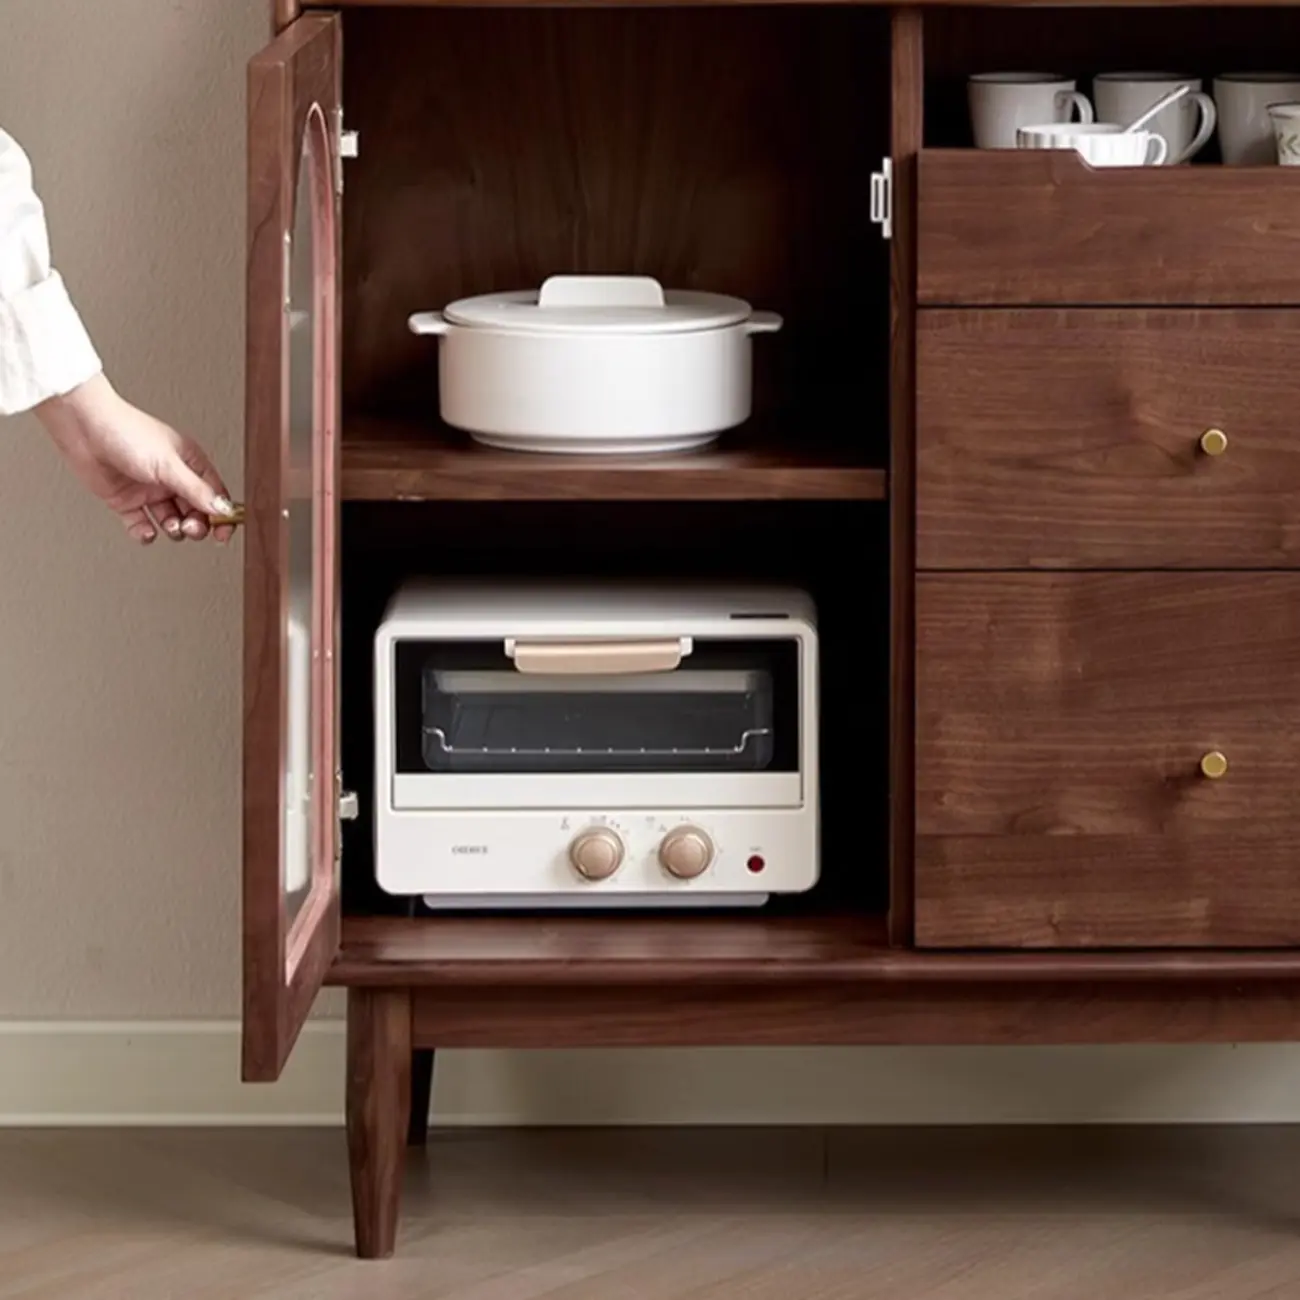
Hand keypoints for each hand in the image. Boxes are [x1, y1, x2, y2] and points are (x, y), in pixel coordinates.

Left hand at [36, 373, 235, 543]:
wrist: (83, 429)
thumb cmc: (126, 432)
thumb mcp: (169, 464)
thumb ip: (197, 490)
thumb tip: (222, 509)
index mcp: (189, 463)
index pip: (215, 494)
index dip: (221, 515)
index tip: (222, 532)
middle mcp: (171, 478)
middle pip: (195, 512)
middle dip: (196, 525)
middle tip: (189, 527)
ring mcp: (149, 490)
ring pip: (171, 521)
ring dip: (172, 529)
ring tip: (168, 525)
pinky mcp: (126, 501)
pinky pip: (141, 525)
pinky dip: (144, 533)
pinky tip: (146, 531)